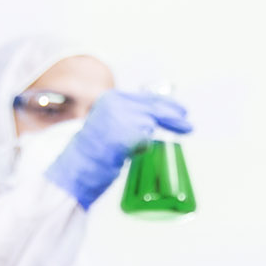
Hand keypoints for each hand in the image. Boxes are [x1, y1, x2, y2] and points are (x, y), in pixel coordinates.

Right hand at [44, 90, 193, 209]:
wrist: (76, 167)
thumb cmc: (94, 152)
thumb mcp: (111, 125)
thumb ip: (130, 119)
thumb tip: (155, 122)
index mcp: (112, 98)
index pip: (147, 98)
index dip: (168, 104)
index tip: (183, 112)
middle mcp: (114, 103)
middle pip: (154, 108)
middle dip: (174, 117)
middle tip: (189, 127)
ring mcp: (118, 118)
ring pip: (150, 123)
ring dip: (155, 134)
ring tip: (151, 142)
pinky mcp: (122, 135)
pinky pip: (144, 140)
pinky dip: (144, 147)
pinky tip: (136, 151)